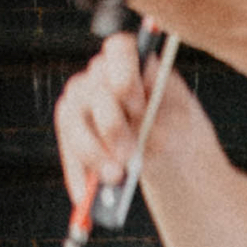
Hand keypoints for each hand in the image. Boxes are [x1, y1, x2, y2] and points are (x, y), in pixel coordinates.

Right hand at [54, 33, 202, 196]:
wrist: (171, 152)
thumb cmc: (179, 127)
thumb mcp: (179, 123)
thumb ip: (157, 120)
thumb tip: (138, 131)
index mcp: (134, 61)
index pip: (119, 49)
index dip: (122, 73)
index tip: (135, 102)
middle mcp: (101, 75)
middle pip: (93, 89)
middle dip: (110, 126)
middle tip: (128, 155)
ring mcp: (82, 102)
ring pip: (71, 119)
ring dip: (91, 152)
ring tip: (114, 178)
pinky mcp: (73, 132)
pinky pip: (68, 150)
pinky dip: (78, 174)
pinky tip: (86, 197)